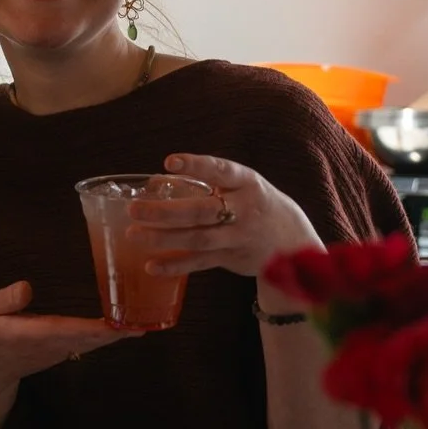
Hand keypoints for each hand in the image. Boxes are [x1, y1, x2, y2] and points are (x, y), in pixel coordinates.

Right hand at [0, 280, 134, 394]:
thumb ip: (4, 300)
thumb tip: (27, 287)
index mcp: (31, 334)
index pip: (67, 330)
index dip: (94, 328)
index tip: (118, 325)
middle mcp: (52, 345)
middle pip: (91, 339)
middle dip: (118, 332)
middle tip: (146, 320)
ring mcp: (60, 351)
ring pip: (95, 343)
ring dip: (119, 334)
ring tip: (145, 320)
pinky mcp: (64, 351)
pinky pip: (91, 343)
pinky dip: (110, 335)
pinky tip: (126, 325)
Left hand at [128, 154, 320, 281]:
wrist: (294, 242)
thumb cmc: (258, 204)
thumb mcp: (243, 186)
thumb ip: (207, 182)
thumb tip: (157, 182)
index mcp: (247, 183)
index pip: (221, 170)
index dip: (196, 165)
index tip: (169, 162)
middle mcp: (244, 210)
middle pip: (202, 210)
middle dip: (166, 211)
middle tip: (134, 209)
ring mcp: (238, 237)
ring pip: (198, 239)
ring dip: (164, 238)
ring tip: (133, 235)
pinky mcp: (232, 258)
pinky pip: (200, 263)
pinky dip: (175, 265)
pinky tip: (151, 265)